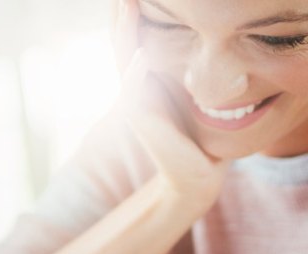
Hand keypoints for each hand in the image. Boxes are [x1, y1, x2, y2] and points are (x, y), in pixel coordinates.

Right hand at [114, 0, 229, 207]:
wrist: (196, 172)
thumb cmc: (197, 133)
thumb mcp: (190, 93)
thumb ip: (182, 70)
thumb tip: (191, 41)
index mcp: (145, 78)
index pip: (134, 38)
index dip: (131, 16)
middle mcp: (134, 88)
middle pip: (123, 43)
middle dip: (123, 17)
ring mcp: (134, 102)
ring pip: (125, 60)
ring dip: (125, 34)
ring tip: (127, 7)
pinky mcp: (141, 119)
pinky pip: (135, 90)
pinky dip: (137, 72)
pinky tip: (143, 53)